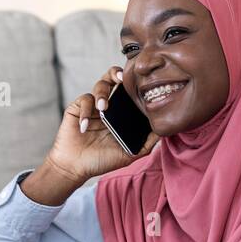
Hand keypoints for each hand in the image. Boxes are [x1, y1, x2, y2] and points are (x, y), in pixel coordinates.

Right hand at [31, 65, 160, 200]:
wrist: (76, 168)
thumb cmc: (101, 160)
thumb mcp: (129, 153)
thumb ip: (146, 143)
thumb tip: (164, 131)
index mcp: (121, 112)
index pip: (128, 90)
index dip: (133, 83)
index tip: (140, 83)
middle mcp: (108, 105)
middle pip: (113, 78)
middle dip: (116, 74)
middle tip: (121, 80)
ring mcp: (92, 106)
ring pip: (100, 85)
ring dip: (102, 94)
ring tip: (103, 109)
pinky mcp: (77, 108)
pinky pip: (84, 100)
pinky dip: (85, 112)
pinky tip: (86, 127)